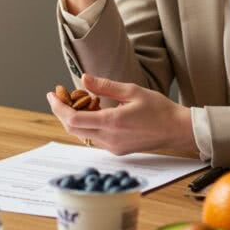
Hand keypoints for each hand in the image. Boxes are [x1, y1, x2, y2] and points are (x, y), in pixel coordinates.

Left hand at [46, 73, 197, 155]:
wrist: (176, 130)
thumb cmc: (159, 109)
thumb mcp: (132, 91)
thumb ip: (105, 86)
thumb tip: (84, 79)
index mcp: (112, 123)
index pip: (73, 120)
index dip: (58, 108)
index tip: (52, 95)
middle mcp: (109, 139)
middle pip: (73, 129)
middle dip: (61, 112)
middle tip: (59, 96)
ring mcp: (113, 147)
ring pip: (82, 134)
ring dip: (74, 119)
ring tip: (75, 101)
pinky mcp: (117, 150)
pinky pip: (94, 138)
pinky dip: (87, 124)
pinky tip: (92, 111)